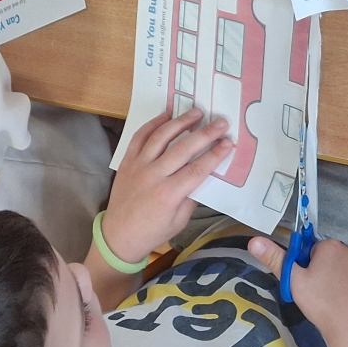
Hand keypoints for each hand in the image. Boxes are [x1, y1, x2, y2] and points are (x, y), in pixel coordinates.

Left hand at [101, 109, 233, 264]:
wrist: (119, 235)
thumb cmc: (153, 231)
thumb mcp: (179, 221)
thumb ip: (192, 196)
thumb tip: (205, 174)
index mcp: (169, 195)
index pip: (197, 169)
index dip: (215, 154)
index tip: (228, 142)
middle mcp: (153, 176)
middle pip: (183, 149)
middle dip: (205, 133)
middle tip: (220, 121)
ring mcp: (138, 165)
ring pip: (161, 136)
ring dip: (180, 122)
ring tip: (196, 112)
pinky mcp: (127, 160)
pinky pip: (140, 136)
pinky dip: (153, 123)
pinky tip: (167, 115)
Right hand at [251, 236, 347, 346]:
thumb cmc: (322, 305)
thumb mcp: (293, 282)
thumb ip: (275, 259)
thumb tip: (253, 239)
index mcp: (330, 247)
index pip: (316, 251)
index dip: (311, 267)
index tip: (311, 285)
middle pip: (337, 259)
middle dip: (331, 273)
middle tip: (325, 297)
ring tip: (343, 305)